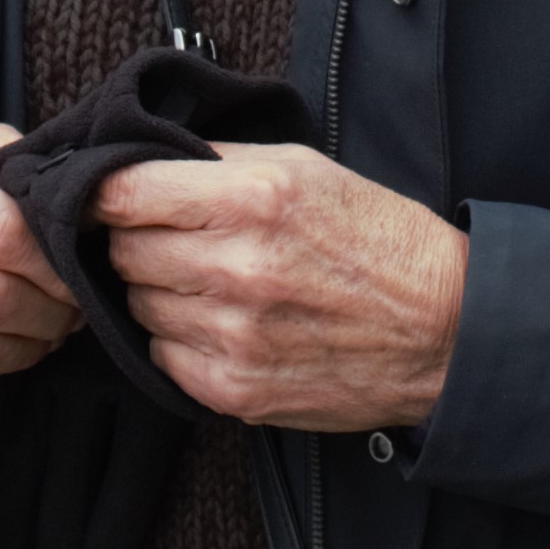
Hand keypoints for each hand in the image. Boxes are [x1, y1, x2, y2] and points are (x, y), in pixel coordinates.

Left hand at [103, 143, 468, 433]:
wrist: (444, 330)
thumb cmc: (379, 241)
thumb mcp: (306, 168)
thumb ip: (220, 161)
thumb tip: (143, 159)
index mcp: (253, 200)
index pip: (123, 193)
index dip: (105, 191)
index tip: (108, 194)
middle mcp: (237, 268)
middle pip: (124, 250)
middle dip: (140, 239)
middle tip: (177, 237)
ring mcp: (233, 336)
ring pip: (136, 305)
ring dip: (160, 290)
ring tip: (210, 281)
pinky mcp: (234, 390)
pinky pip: (161, 355)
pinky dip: (179, 339)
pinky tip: (224, 323)